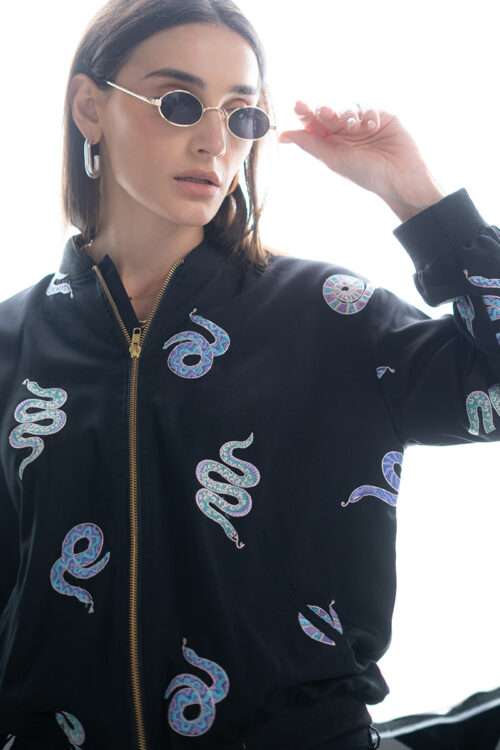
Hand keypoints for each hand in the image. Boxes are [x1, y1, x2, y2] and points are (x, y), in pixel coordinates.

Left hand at [279, 101, 444, 217]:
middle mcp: (346, 134)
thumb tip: (281, 135)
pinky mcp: (382, 117)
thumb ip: (308, 144)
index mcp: (332, 145)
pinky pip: (369, 106)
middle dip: (324, 110)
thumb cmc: (365, 173)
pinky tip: (373, 126)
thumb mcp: (333, 158)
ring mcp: (364, 125)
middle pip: (329, 113)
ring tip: (354, 126)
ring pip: (348, 107)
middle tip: (324, 111)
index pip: (314, 125)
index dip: (305, 114)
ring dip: (348, 113)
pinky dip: (368, 113)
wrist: (399, 176)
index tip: (298, 105)